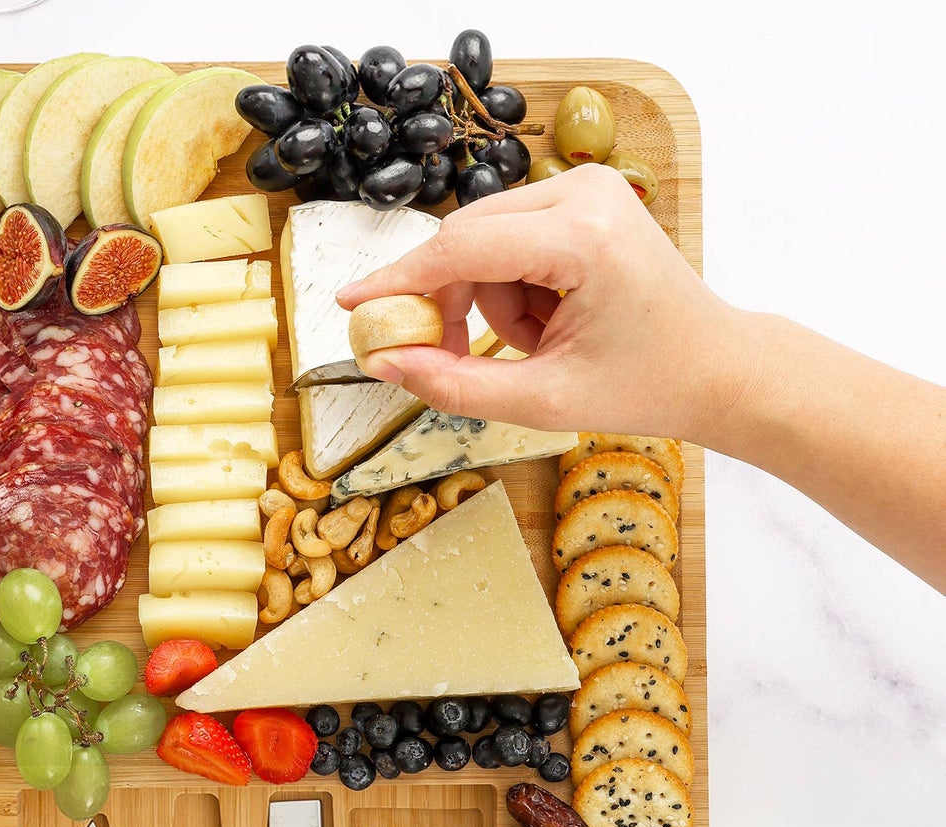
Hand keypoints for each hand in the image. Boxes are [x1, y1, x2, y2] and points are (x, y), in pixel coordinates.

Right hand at [337, 164, 741, 443]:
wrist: (713, 366)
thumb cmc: (644, 386)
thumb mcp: (541, 401)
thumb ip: (453, 383)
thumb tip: (383, 363)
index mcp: (582, 239)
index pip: (460, 250)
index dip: (398, 282)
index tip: (350, 305)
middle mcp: (583, 193)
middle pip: (464, 239)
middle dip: (448, 303)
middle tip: (446, 356)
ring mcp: (585, 187)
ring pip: (482, 243)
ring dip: (487, 302)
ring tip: (533, 345)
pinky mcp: (583, 197)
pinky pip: (507, 240)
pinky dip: (510, 288)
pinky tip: (546, 322)